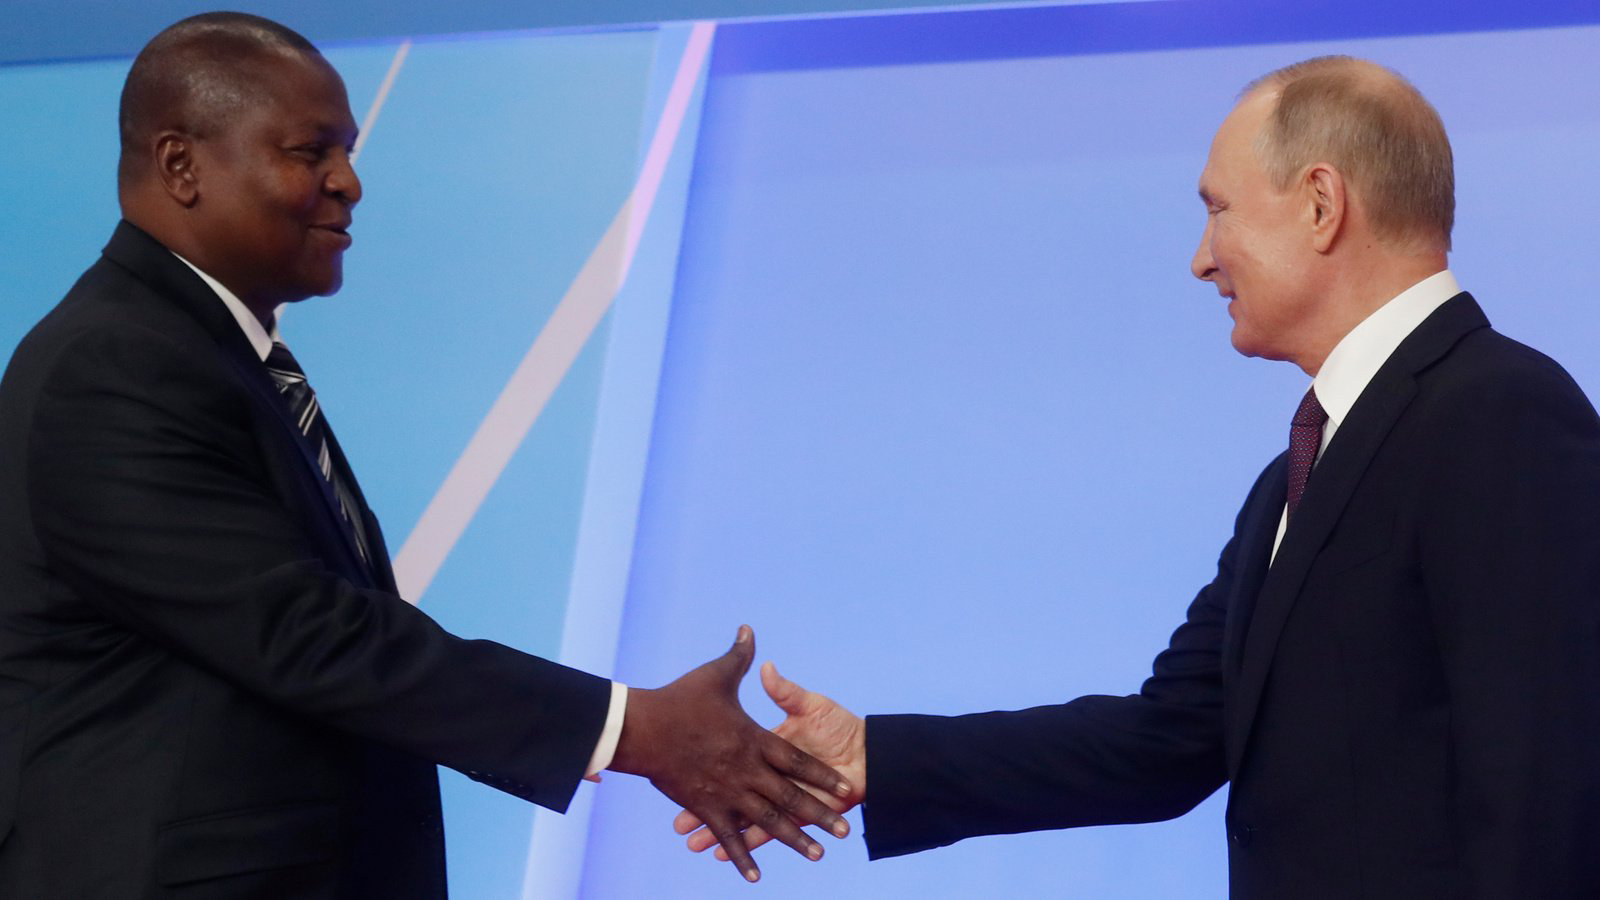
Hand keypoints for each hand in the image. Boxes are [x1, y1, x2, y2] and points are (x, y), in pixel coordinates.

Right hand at [609, 626, 853, 882]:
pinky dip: (742, 855)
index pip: (798, 762)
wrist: (644, 726)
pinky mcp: (706, 805)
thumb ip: (740, 657)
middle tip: (844, 830)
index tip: (847, 788)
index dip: (823, 775)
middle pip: (791, 796)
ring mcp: (728, 790)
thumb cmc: (680, 698)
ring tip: (817, 855)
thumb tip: (750, 630)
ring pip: (768, 820)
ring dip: (793, 839)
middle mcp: (747, 768)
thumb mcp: (716, 675)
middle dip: (820, 814)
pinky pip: (728, 834)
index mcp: (754, 738)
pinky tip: (757, 875)